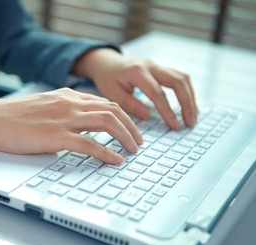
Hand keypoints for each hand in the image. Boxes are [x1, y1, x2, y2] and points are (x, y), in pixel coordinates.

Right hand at [0, 88, 142, 163]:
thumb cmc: (12, 116)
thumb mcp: (44, 106)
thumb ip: (63, 110)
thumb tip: (77, 123)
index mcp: (67, 96)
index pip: (104, 102)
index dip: (123, 115)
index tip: (130, 128)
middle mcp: (70, 104)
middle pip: (112, 111)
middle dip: (131, 127)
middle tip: (138, 141)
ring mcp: (64, 119)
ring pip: (107, 123)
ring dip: (125, 137)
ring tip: (133, 150)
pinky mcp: (56, 136)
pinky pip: (90, 144)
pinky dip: (107, 153)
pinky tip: (115, 160)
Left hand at [73, 48, 197, 128]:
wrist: (107, 62)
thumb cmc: (108, 79)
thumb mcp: (112, 93)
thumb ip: (129, 104)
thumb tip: (148, 115)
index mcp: (137, 72)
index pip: (157, 93)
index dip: (167, 110)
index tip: (174, 126)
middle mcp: (151, 65)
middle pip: (177, 81)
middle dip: (187, 103)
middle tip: (190, 123)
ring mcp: (158, 65)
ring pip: (183, 78)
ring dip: (191, 98)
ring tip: (192, 117)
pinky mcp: (162, 69)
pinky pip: (180, 78)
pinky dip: (187, 92)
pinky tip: (189, 107)